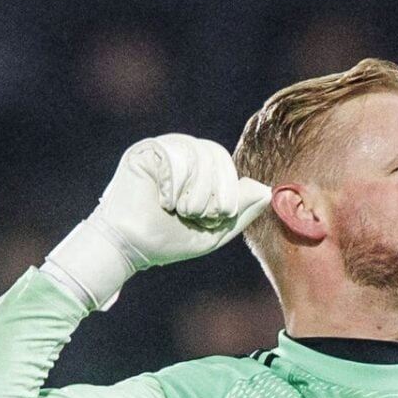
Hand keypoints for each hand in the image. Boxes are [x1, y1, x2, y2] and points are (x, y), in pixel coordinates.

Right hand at [44, 134, 273, 309]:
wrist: (131, 247)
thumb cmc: (170, 240)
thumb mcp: (215, 231)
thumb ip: (241, 211)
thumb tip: (267, 190)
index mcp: (202, 171)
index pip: (228, 165)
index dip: (230, 191)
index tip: (218, 217)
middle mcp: (185, 155)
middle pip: (216, 153)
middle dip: (215, 189)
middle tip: (198, 215)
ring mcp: (165, 150)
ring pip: (197, 152)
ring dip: (195, 190)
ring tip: (180, 210)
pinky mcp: (146, 151)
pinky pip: (174, 153)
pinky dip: (175, 183)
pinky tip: (163, 200)